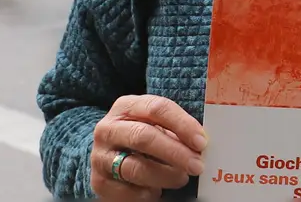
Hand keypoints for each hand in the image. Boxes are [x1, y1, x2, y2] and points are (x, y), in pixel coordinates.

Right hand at [89, 94, 207, 199]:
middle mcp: (108, 129)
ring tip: (181, 178)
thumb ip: (175, 130)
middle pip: (144, 137)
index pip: (156, 108)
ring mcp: (100, 156)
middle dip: (175, 152)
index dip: (182, 124)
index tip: (201, 142)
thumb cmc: (140, 136)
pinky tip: (157, 190)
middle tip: (197, 165)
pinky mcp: (99, 182)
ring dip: (165, 175)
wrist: (107, 156)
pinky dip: (148, 193)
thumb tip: (200, 143)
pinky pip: (127, 191)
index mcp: (126, 106)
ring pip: (136, 167)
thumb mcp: (154, 124)